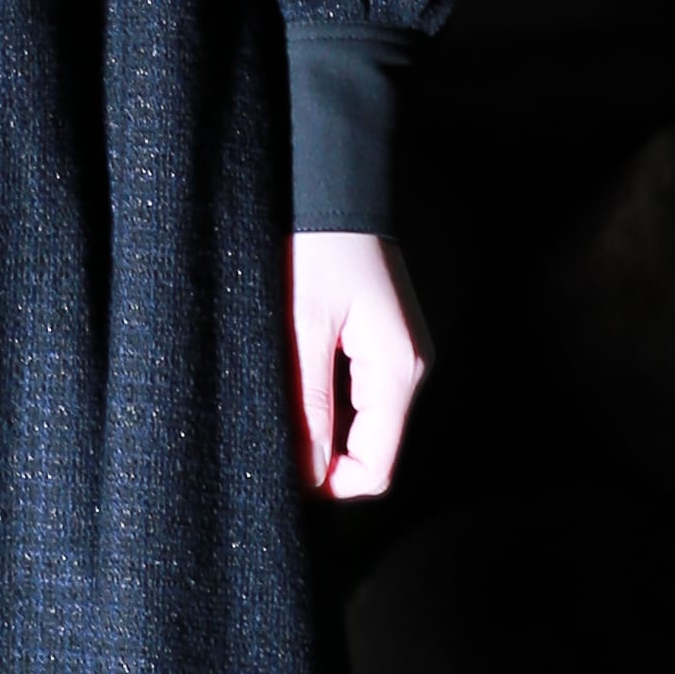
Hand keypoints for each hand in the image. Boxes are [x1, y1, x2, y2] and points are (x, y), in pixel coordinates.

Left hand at [289, 232, 427, 502]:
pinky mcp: (380, 344)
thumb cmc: (317, 246)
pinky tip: (292, 386)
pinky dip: (325, 405)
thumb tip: (307, 473)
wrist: (331, 188)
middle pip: (370, 452)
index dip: (328, 485)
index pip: (375, 468)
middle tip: (266, 435)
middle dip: (321, 459)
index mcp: (397, 370)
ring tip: (273, 406)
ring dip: (320, 430)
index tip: (278, 471)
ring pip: (361, 428)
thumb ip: (307, 402)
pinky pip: (357, 399)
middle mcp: (408, 369)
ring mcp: (397, 356)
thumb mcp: (302, 324)